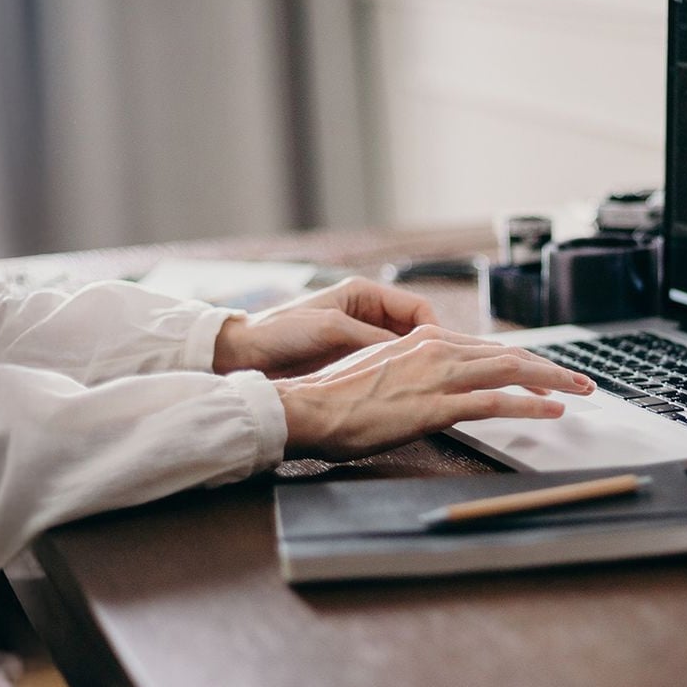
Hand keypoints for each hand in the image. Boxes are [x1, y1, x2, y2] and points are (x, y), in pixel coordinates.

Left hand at [212, 276, 437, 377]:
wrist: (245, 354)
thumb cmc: (281, 331)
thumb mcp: (331, 329)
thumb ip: (371, 337)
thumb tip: (408, 350)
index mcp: (364, 294)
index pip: (417, 308)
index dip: (434, 329)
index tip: (441, 353)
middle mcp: (366, 314)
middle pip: (414, 331)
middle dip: (429, 350)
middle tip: (441, 373)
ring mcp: (360, 338)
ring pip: (401, 352)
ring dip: (413, 366)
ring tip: (424, 385)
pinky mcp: (351, 360)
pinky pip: (383, 367)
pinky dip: (395, 378)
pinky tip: (400, 392)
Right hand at [274, 325, 595, 461]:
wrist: (311, 406)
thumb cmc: (337, 396)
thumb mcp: (379, 371)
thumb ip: (411, 371)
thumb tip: (428, 383)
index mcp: (423, 340)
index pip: (485, 347)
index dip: (521, 360)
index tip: (544, 371)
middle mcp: (436, 350)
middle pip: (507, 355)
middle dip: (549, 367)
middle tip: (580, 379)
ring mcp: (439, 376)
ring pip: (510, 371)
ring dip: (552, 380)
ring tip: (580, 390)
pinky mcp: (437, 406)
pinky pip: (495, 403)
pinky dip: (529, 405)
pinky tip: (552, 410)